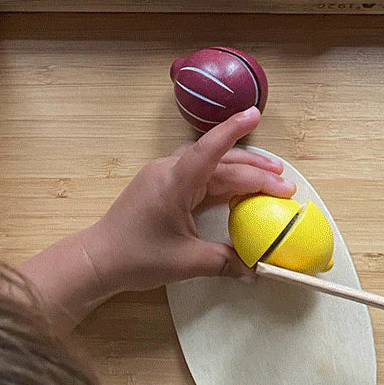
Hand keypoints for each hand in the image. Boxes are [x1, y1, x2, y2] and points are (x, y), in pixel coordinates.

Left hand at [80, 107, 294, 294]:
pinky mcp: (162, 187)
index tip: (254, 114)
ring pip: (210, 168)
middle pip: (219, 162)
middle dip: (254, 170)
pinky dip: (223, 181)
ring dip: (240, 172)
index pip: (209, 149)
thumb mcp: (186, 262)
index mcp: (174, 182)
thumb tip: (255, 270)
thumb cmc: (137, 256)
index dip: (233, 130)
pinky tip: (239, 190)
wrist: (98, 259)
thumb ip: (225, 262)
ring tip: (271, 179)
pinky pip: (198, 176)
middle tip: (285, 183)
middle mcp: (169, 172)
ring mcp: (163, 177)